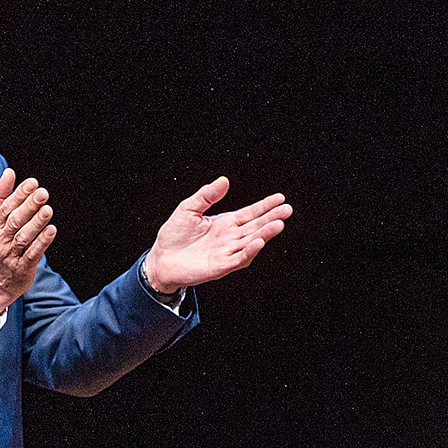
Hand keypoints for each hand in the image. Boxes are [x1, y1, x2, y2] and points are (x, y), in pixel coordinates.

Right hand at [0, 168, 55, 312]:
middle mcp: (2, 239)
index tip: (32, 183)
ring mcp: (12, 254)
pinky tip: (52, 231)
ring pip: (23, 237)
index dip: (19, 194)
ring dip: (36, 223)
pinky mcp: (23, 267)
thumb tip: (9, 172)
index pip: (6, 207)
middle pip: (15, 220)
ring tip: (48, 210)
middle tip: (43, 192)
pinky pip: (32, 254)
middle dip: (29, 206)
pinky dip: (42, 242)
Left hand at [140, 177, 291, 292]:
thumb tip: (224, 180)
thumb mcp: (189, 209)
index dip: (265, 206)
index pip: (250, 214)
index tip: (280, 198)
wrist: (160, 260)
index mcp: (225, 224)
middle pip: (256, 227)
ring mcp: (227, 253)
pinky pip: (238, 259)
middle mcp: (230, 238)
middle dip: (272, 218)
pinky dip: (249, 251)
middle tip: (287, 209)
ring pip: (251, 242)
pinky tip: (258, 242)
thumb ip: (206, 195)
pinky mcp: (220, 266)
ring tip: (278, 224)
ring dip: (265, 234)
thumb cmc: (174, 235)